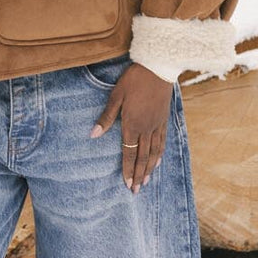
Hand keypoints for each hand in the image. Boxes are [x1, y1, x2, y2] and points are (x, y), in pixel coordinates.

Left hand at [90, 62, 172, 191]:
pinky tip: (158, 161)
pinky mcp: (164, 119)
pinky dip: (160, 154)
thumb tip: (93, 135)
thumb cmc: (134, 80)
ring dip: (149, 169)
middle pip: (142, 157)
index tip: (127, 185)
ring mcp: (157, 124)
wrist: (158, 67)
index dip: (127, 170)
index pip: (129, 153)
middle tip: (136, 191)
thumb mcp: (116, 96)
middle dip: (138, 175)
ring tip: (146, 181)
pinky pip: (162, 141)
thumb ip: (106, 117)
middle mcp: (146, 128)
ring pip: (154, 152)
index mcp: (132, 124)